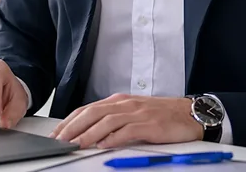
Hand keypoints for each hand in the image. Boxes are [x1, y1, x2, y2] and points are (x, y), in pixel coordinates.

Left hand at [49, 94, 203, 148]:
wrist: (189, 113)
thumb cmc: (161, 115)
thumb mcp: (133, 112)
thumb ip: (113, 119)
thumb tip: (90, 132)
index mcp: (119, 100)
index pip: (88, 109)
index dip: (70, 120)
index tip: (56, 133)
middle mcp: (126, 104)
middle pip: (93, 113)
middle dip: (73, 127)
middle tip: (59, 140)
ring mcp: (137, 113)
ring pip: (107, 121)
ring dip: (89, 133)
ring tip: (76, 144)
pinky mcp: (149, 124)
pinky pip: (127, 131)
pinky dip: (113, 138)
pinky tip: (103, 145)